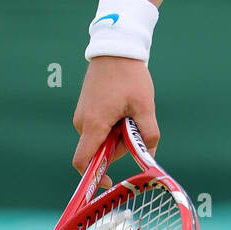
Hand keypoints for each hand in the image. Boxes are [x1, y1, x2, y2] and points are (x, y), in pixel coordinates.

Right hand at [72, 57, 158, 187]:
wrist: (115, 48)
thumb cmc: (130, 76)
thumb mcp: (145, 106)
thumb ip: (148, 133)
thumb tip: (149, 155)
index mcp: (94, 124)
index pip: (83, 162)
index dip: (95, 176)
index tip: (111, 181)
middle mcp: (82, 122)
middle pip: (98, 150)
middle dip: (119, 146)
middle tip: (135, 126)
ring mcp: (81, 114)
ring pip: (99, 138)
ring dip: (117, 134)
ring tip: (130, 110)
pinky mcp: (85, 108)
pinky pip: (97, 127)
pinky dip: (112, 124)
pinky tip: (123, 106)